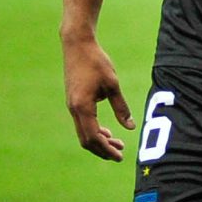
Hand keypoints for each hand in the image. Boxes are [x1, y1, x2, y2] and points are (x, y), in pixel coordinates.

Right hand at [63, 34, 132, 159]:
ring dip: (99, 141)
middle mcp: (74, 109)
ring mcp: (72, 106)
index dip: (107, 149)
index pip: (94, 136)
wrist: (77, 45)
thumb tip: (130, 127)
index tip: (120, 156)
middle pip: (86, 140)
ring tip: (117, 143)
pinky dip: (94, 131)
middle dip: (103, 149)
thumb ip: (121, 107)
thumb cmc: (96, 61)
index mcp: (83, 107)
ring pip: (83, 133)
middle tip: (120, 154)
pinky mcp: (73, 101)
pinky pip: (82, 123)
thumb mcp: (113, 84)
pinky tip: (107, 131)